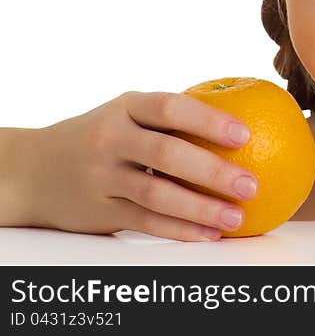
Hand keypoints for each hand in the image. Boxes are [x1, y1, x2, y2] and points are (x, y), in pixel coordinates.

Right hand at [24, 91, 258, 240]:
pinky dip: (181, 229)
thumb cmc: (106, 136)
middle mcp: (111, 138)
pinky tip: (211, 234)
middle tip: (252, 184)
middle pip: (167, 154)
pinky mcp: (99, 211)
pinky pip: (146, 222)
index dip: (209, 120)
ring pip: (157, 195)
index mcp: (126, 106)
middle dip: (214, 171)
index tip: (246, 135)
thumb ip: (174, 118)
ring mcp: (102, 176)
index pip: (170, 108)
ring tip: (238, 216)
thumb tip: (249, 122)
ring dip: (202, 208)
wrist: (35, 168)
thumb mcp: (129, 114)